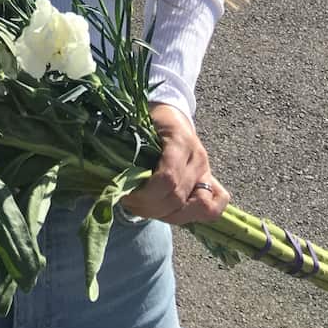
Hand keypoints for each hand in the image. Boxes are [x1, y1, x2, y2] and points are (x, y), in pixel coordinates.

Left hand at [121, 103, 228, 224]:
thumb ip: (128, 148)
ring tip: (146, 209)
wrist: (170, 111)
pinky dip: (196, 216)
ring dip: (168, 216)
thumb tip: (111, 173)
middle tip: (129, 203)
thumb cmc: (150, 118)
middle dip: (150, 208)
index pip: (168, 179)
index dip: (146, 194)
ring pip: (199, 209)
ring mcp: (207, 171)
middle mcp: (198, 158)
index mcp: (180, 140)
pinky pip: (216, 206)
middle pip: (178, 198)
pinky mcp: (212, 180)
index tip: (125, 195)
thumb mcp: (137, 125)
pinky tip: (172, 212)